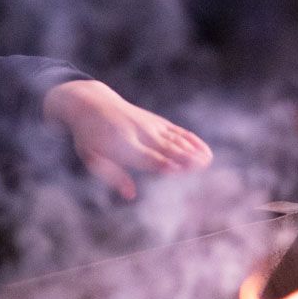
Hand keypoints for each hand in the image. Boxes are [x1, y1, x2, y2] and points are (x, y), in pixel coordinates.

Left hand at [42, 80, 211, 199]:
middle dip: (183, 156)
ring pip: (174, 139)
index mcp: (122, 146)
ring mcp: (149, 125)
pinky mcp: (156, 121)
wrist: (90, 103)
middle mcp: (139, 134)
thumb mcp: (92, 158)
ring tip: (208, 160)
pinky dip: (191, 140)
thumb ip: (112, 176)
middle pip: (164, 148)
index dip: (162, 163)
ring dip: (192, 149)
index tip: (177, 170)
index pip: (146, 157)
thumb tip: (131, 195)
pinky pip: (177, 131)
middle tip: (202, 166)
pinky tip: (204, 150)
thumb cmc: (89, 136)